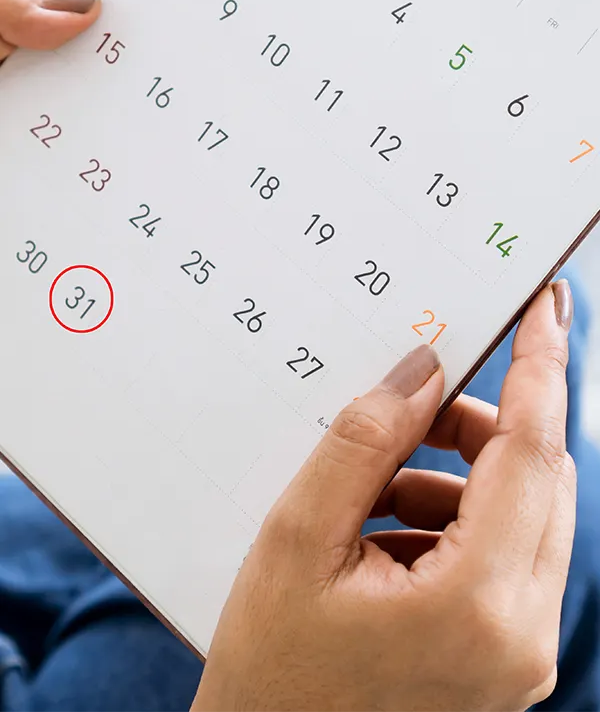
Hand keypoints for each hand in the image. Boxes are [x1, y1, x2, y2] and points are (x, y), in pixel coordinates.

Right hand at [193, 281, 574, 711]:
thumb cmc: (271, 674)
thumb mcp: (298, 540)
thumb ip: (365, 442)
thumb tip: (422, 371)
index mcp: (477, 605)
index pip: (531, 454)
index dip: (541, 367)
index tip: (547, 306)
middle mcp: (523, 636)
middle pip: (540, 481)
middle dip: (484, 425)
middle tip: (419, 403)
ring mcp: (521, 655)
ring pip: (529, 515)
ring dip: (466, 475)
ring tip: (383, 483)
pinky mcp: (507, 659)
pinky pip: (511, 557)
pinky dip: (462, 520)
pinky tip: (393, 531)